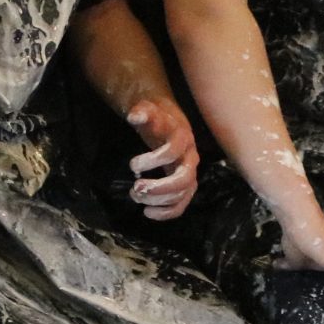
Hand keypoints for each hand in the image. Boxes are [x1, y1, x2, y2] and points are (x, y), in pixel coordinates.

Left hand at [125, 98, 197, 219]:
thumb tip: (134, 116)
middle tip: (136, 188)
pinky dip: (167, 213)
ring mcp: (190, 174)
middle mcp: (191, 158)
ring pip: (182, 194)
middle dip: (159, 188)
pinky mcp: (186, 187)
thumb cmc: (157, 118)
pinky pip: (182, 204)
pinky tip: (148, 212)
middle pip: (183, 179)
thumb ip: (142, 112)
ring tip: (136, 196)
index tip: (132, 165)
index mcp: (183, 138)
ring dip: (158, 200)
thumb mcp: (149, 110)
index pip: (173, 152)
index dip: (153, 160)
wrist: (169, 123)